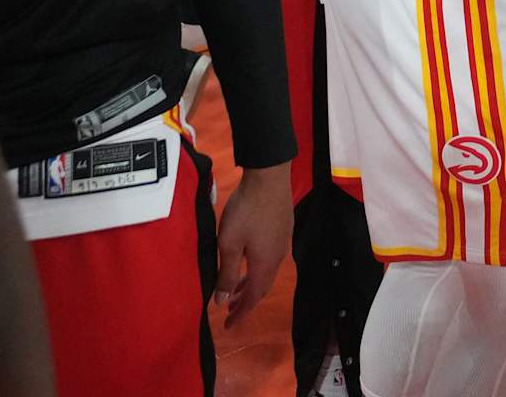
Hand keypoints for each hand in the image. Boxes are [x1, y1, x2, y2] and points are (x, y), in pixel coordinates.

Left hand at [214, 163, 292, 327]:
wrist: (269, 178)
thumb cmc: (246, 211)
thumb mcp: (229, 245)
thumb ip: (227, 274)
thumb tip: (223, 301)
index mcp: (265, 265)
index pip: (253, 298)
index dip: (241, 314)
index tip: (228, 326)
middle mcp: (277, 257)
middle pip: (262, 286)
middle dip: (246, 301)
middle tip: (230, 311)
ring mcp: (281, 241)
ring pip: (266, 271)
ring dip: (250, 283)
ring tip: (236, 289)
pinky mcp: (281, 228)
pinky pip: (269, 258)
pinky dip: (256, 268)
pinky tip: (248, 259)